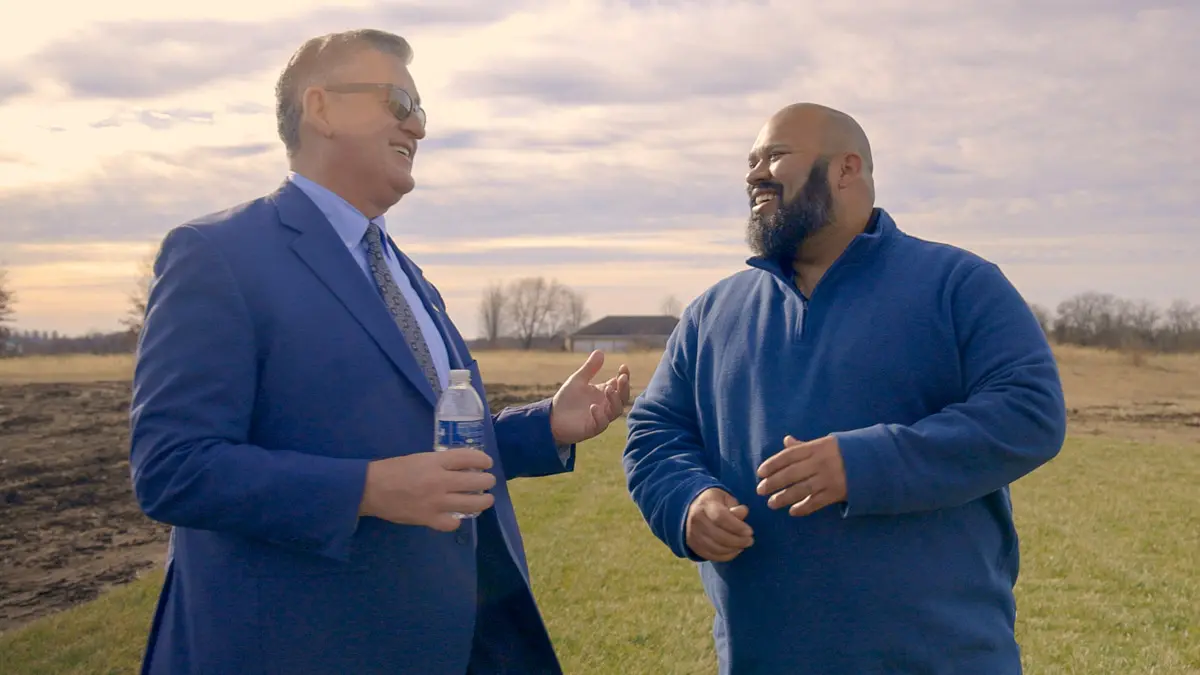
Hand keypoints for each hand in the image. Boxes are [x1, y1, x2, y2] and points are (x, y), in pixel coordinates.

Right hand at [359, 449, 496, 531]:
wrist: (370, 489)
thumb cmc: (393, 470)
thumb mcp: (419, 458)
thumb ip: (440, 463)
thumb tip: (461, 468)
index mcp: (436, 462)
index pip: (468, 458)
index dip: (483, 460)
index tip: (487, 463)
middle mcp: (440, 481)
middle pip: (476, 482)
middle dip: (487, 481)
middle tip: (489, 482)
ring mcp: (435, 502)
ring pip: (471, 504)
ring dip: (483, 502)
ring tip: (485, 500)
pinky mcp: (428, 519)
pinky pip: (452, 523)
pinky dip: (456, 520)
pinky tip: (456, 516)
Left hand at [549, 350, 631, 444]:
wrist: (552, 417)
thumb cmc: (567, 399)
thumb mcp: (578, 380)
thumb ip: (590, 368)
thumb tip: (600, 351)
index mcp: (604, 393)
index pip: (619, 384)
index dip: (624, 376)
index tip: (623, 367)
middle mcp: (606, 405)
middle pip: (622, 398)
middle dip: (624, 388)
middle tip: (622, 378)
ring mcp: (601, 417)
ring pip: (615, 410)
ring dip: (614, 400)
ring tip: (609, 388)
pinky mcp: (593, 428)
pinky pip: (602, 423)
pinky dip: (599, 415)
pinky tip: (593, 406)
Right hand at [685, 488, 754, 561]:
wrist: (692, 511)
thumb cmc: (714, 503)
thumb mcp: (726, 499)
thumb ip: (735, 506)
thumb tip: (742, 513)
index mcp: (705, 505)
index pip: (721, 517)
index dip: (737, 526)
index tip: (750, 531)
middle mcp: (696, 520)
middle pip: (719, 536)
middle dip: (738, 541)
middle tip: (750, 540)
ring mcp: (693, 535)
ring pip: (716, 548)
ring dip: (733, 549)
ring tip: (743, 545)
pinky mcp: (694, 546)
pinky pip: (712, 556)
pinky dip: (726, 556)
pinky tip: (735, 550)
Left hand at [756, 435, 847, 516]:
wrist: (871, 463)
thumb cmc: (842, 452)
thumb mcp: (824, 444)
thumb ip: (804, 446)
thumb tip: (786, 441)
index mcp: (816, 448)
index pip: (788, 456)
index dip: (772, 464)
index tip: (760, 473)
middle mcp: (820, 463)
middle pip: (791, 473)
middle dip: (773, 483)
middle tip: (760, 490)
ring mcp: (828, 479)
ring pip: (801, 489)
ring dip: (784, 497)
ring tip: (771, 503)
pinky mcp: (836, 493)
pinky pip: (816, 502)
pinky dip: (803, 507)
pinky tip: (792, 512)